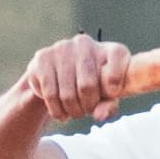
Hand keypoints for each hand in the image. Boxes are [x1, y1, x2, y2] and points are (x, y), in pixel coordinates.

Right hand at [24, 33, 138, 129]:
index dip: (115, 85)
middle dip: (87, 106)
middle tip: (86, 110)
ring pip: (67, 94)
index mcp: (110, 49)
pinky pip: (50, 94)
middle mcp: (85, 43)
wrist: (57, 76)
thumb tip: (99, 115)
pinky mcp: (42, 57)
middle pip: (87, 86)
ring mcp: (62, 48)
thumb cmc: (92, 87)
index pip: (118, 60)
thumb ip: (108, 106)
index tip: (111, 94)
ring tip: (73, 111)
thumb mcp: (106, 97)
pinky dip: (56, 109)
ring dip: (71, 111)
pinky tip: (60, 109)